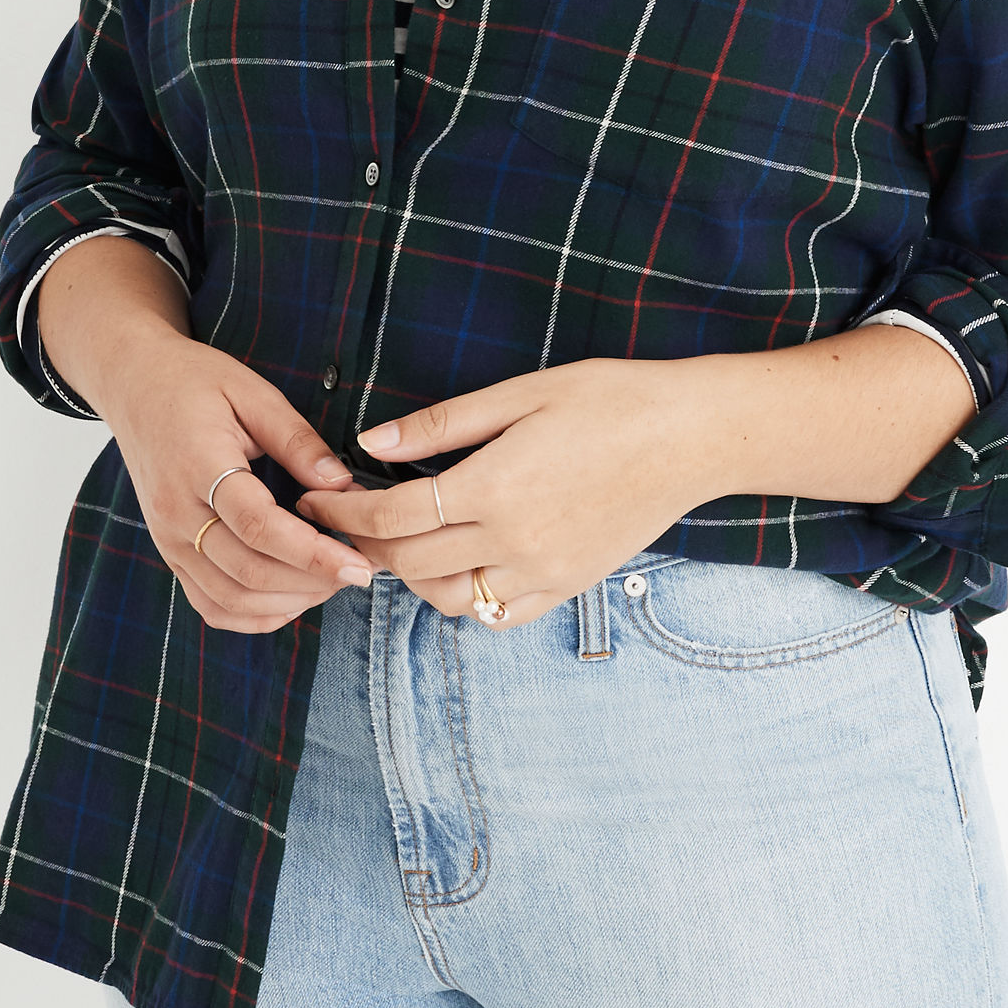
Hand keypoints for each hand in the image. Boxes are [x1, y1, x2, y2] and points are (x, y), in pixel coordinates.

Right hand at [110, 333, 376, 634]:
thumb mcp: (252, 393)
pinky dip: (252, 615)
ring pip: (230, 598)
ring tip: (332, 584)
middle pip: (248, 571)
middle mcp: (176, 512)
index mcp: (199, 466)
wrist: (134, 384)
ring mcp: (167, 539)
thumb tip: (342, 486)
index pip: (260, 527)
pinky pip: (209, 604)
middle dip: (311, 582)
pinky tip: (290, 600)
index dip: (314, 553)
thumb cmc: (195, 381)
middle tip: (359, 573)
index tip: (359, 564)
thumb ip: (298, 440)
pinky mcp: (168, 552)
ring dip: (287, 602)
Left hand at [293, 357, 721, 625]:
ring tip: (397, 543)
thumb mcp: (522, 393)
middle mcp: (513, 541)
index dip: (341, 511)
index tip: (314, 498)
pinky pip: (498, 615)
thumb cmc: (611, 399)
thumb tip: (371, 445)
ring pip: (449, 600)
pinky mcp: (568, 586)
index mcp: (494, 486)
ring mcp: (543, 572)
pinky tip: (457, 567)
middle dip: (362, 544)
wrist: (693, 437)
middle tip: (338, 520)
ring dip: (411, 577)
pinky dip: (466, 600)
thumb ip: (441, 424)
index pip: (390, 517)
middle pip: (408, 564)